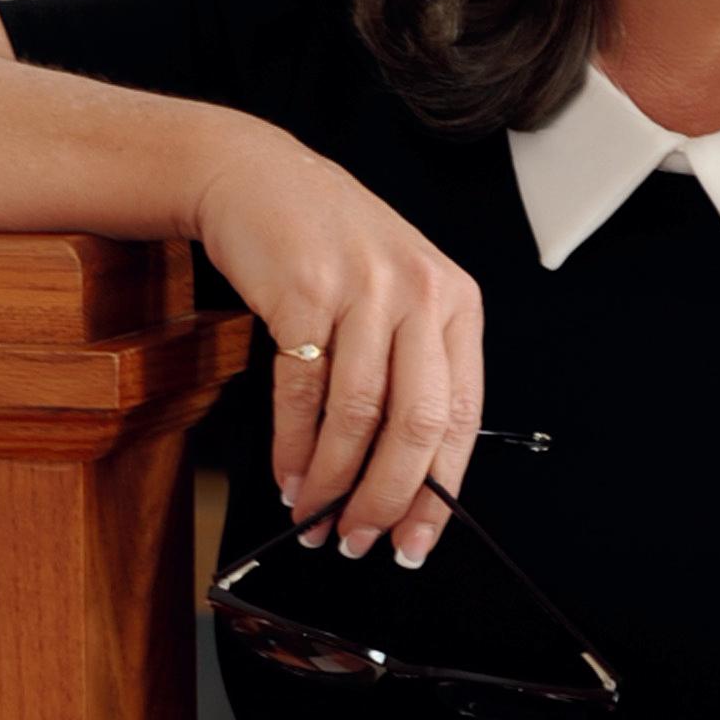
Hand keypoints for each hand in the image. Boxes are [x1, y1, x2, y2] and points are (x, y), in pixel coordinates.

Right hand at [192, 121, 484, 567]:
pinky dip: (293, 448)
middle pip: (415, 426)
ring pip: (357, 417)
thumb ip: (409, 373)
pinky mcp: (305, 292)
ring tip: (313, 515)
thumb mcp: (394, 295)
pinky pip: (303, 393)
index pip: (462, 419)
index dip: (438, 493)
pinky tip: (287, 475)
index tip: (415, 541)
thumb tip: (403, 481)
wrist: (256, 177)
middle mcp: (420, 293)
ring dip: (331, 482)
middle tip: (358, 540)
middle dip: (385, 499)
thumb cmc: (328, 247)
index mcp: (455, 302)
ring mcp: (364, 290)